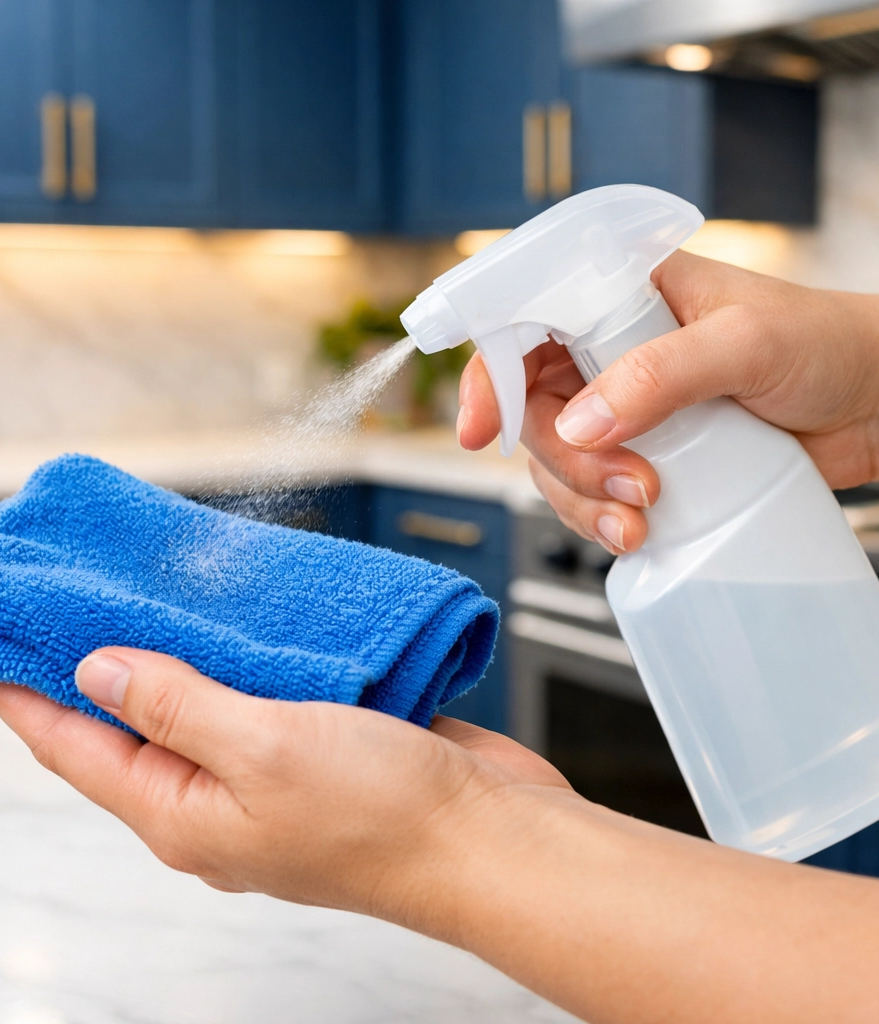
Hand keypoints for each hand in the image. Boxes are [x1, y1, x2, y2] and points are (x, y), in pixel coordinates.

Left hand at [0, 649, 571, 928]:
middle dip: (84, 661)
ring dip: (164, 647)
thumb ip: (175, 706)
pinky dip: (233, 649)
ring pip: (194, 698)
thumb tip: (97, 667)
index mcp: (183, 813)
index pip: (70, 746)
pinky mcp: (314, 738)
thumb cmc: (385, 817)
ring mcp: (265, 767)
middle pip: (125, 720)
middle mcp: (215, 794)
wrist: (489, 835)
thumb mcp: (262, 749)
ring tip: (129, 593)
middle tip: (52, 599)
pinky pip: (254, 688)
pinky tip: (229, 612)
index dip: (17, 692)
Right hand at [458, 250, 878, 552]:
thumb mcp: (745, 343)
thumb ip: (659, 374)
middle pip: (533, 409)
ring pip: (556, 460)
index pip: (526, 322)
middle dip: (565, 458)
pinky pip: (591, 493)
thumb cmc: (827, 345)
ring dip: (581, 498)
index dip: (489, 374)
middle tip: (626, 480)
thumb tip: (581, 423)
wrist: (878, 405)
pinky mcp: (645, 457)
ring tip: (640, 516)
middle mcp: (610, 352)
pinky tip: (637, 531)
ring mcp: (626, 410)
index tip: (478, 429)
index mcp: (621, 297)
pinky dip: (600, 519)